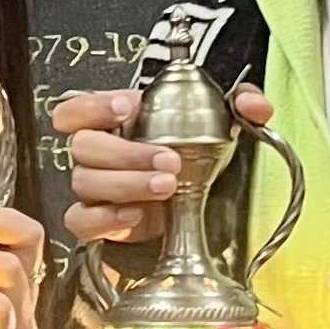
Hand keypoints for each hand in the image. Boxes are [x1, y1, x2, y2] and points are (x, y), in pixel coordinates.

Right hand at [52, 81, 274, 247]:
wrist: (202, 209)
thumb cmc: (200, 160)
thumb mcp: (224, 125)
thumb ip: (241, 104)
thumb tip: (253, 106)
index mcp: (117, 122)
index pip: (76, 108)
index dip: (93, 105)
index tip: (129, 107)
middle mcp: (98, 155)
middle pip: (83, 146)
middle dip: (126, 152)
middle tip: (169, 160)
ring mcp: (95, 191)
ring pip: (84, 182)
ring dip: (126, 183)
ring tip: (167, 187)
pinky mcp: (100, 224)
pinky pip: (82, 221)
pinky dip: (105, 219)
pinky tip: (136, 216)